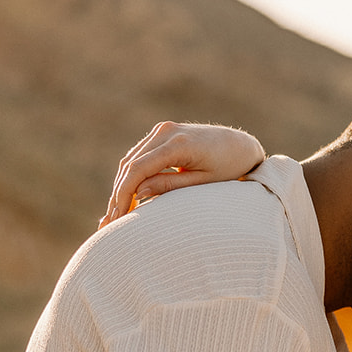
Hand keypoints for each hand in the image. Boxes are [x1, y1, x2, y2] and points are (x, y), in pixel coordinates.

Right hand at [99, 123, 265, 225]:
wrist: (241, 146)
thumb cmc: (228, 168)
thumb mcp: (202, 184)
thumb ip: (170, 186)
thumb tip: (137, 192)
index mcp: (178, 144)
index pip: (138, 169)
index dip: (124, 194)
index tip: (118, 217)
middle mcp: (166, 131)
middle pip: (130, 164)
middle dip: (118, 193)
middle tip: (110, 221)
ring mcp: (163, 130)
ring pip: (130, 159)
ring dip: (121, 185)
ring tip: (115, 213)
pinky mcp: (162, 133)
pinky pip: (139, 155)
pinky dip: (130, 176)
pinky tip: (126, 197)